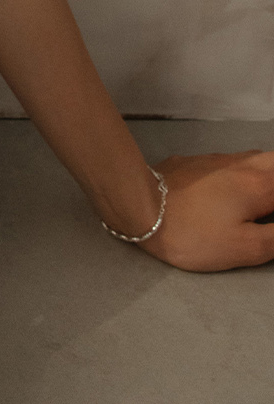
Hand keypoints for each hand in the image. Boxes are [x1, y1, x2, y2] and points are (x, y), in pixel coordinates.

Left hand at [139, 150, 273, 271]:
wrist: (142, 207)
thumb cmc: (196, 233)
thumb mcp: (246, 247)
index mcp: (259, 185)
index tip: (268, 214)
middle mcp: (241, 164)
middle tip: (267, 205)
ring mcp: (215, 159)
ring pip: (254, 156)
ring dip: (266, 170)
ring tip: (262, 193)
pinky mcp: (193, 161)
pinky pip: (229, 159)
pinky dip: (241, 170)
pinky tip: (231, 185)